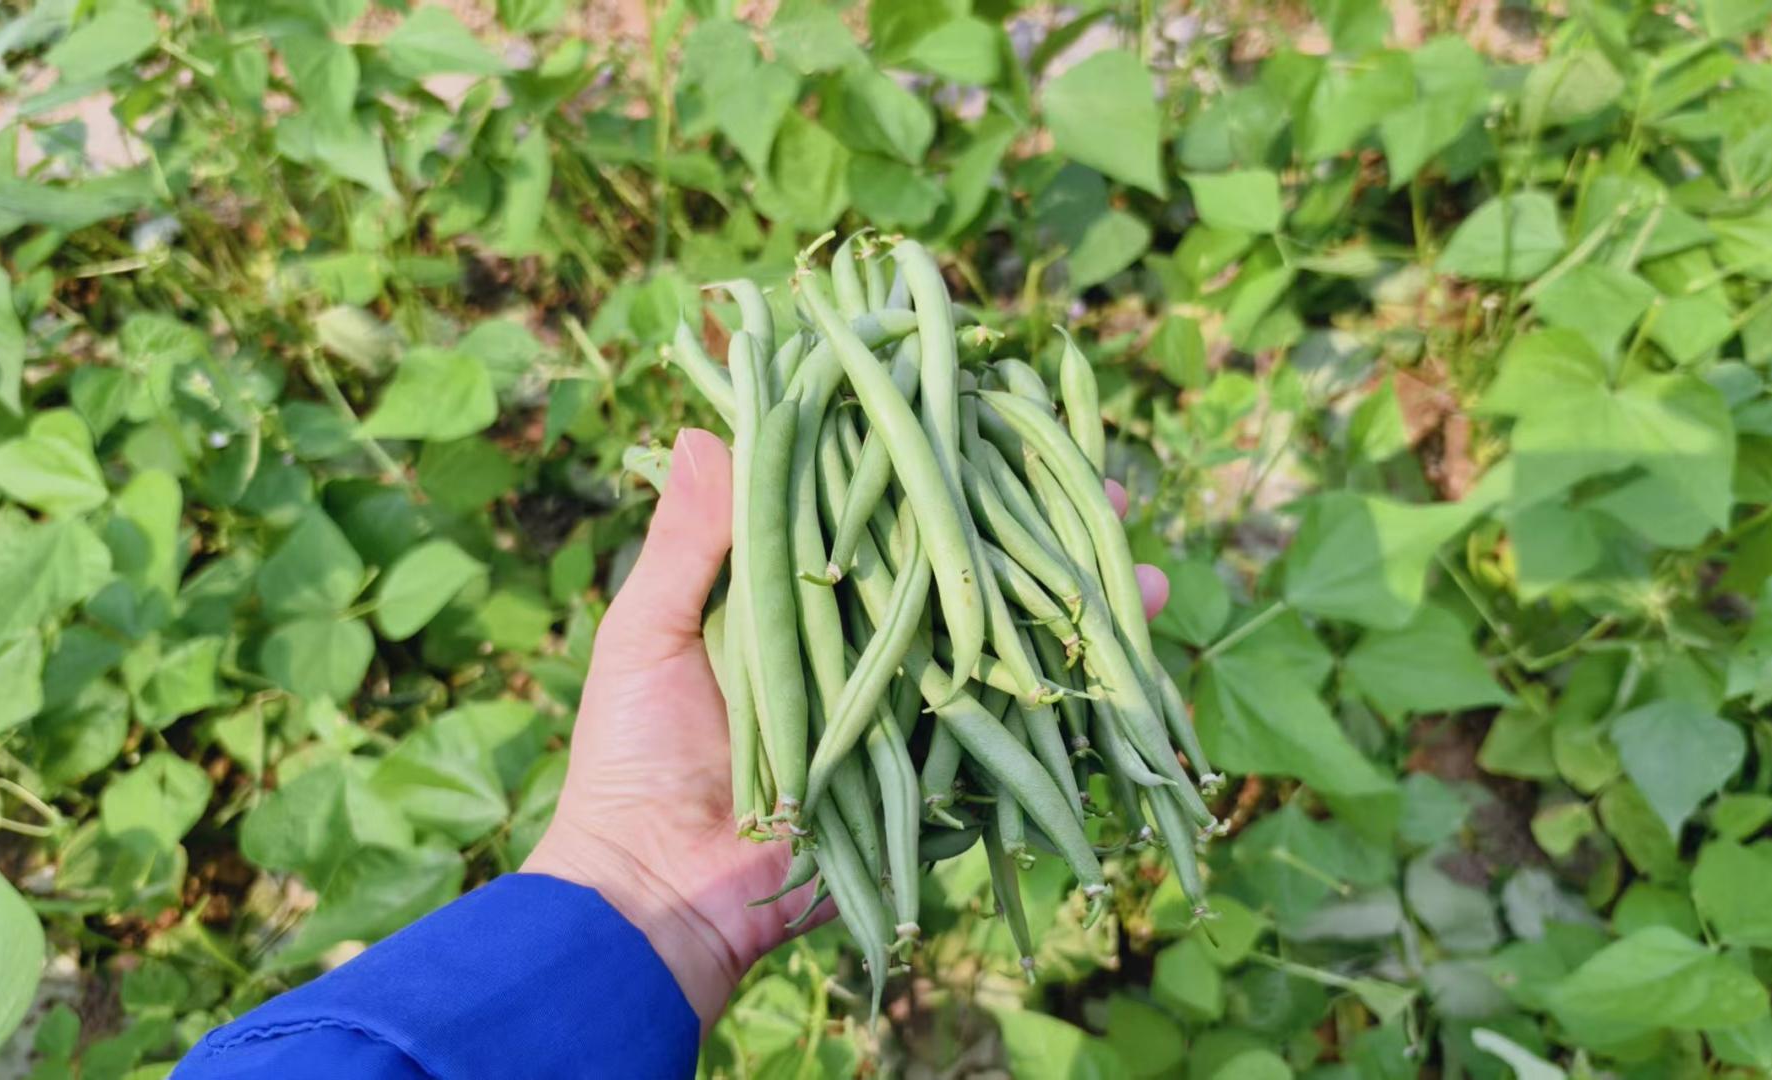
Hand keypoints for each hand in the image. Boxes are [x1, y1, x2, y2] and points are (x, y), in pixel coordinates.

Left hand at [522, 428, 1168, 1030]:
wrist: (657, 890)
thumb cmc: (634, 757)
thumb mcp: (648, 635)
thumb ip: (690, 540)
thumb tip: (710, 427)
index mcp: (797, 590)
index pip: (879, 503)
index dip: (934, 458)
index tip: (987, 405)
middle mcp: (863, 636)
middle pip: (961, 562)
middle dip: (1032, 520)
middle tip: (1102, 474)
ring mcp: (903, 701)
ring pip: (999, 634)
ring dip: (1073, 597)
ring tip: (1137, 560)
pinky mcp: (927, 765)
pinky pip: (1006, 721)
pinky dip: (1069, 688)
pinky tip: (1129, 650)